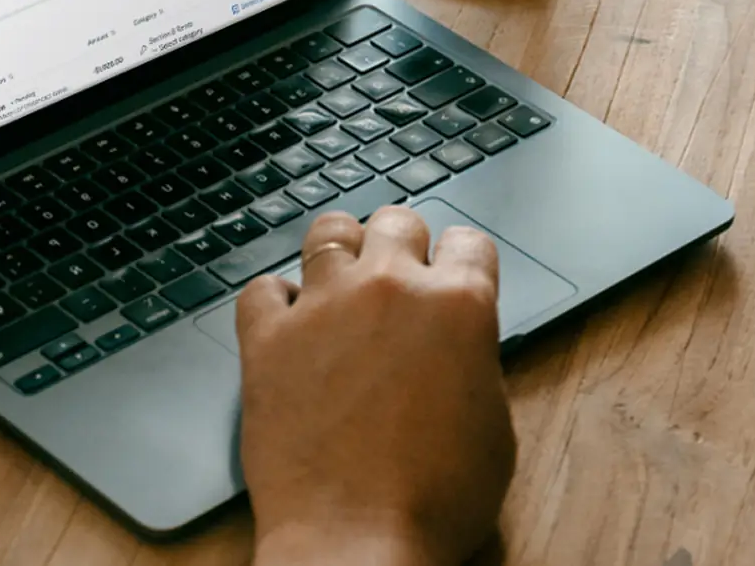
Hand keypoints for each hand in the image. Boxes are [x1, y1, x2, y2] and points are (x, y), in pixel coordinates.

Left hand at [237, 205, 513, 565]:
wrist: (357, 539)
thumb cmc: (433, 500)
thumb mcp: (493, 427)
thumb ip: (474, 363)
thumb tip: (456, 347)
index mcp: (460, 306)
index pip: (469, 241)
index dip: (463, 259)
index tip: (453, 270)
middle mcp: (390, 289)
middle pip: (396, 221)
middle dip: (400, 243)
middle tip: (396, 274)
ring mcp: (322, 307)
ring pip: (327, 231)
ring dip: (339, 251)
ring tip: (339, 279)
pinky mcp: (265, 337)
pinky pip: (261, 286)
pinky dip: (275, 299)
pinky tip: (287, 322)